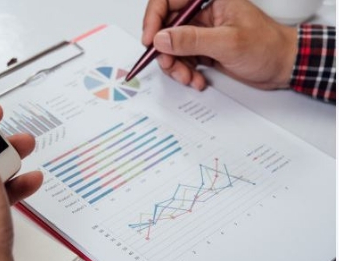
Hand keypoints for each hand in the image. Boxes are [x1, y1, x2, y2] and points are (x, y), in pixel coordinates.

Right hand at [142, 0, 297, 89]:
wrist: (282, 66)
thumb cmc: (267, 47)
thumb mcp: (227, 43)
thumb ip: (192, 40)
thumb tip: (162, 39)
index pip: (169, 1)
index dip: (154, 18)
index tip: (151, 39)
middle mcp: (203, 13)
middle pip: (166, 27)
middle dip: (165, 50)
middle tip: (169, 64)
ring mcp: (202, 32)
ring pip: (172, 47)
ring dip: (175, 66)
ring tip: (187, 77)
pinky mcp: (203, 49)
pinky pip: (182, 59)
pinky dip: (185, 72)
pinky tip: (196, 78)